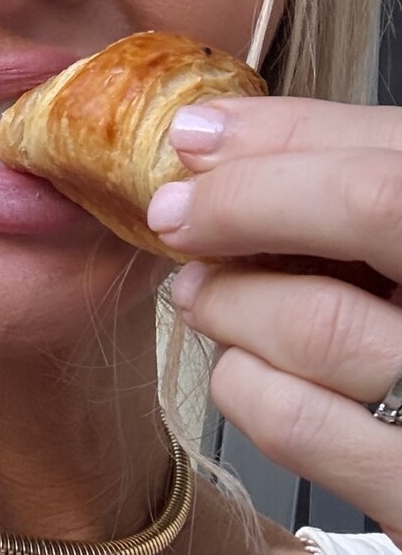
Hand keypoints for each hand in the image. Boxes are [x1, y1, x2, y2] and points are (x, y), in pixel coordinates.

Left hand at [145, 95, 401, 548]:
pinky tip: (248, 372)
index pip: (393, 154)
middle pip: (371, 203)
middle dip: (246, 198)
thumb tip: (218, 140)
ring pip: (316, 320)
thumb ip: (349, 197)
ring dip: (231, 303)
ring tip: (205, 298)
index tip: (199, 138)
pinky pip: (295, 421)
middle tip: (175, 213)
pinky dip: (245, 385)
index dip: (287, 134)